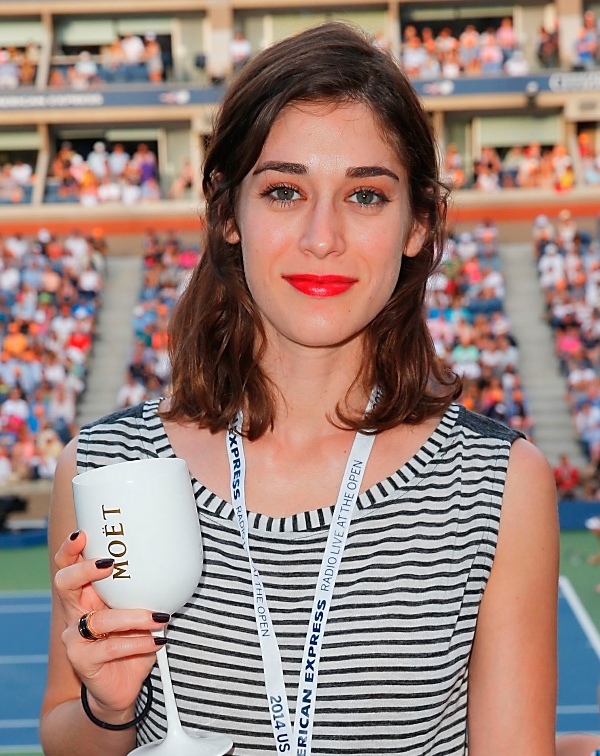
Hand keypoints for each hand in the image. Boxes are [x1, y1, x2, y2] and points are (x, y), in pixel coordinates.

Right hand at [53, 529, 168, 720]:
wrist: (121, 685)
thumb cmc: (131, 640)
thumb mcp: (138, 608)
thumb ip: (144, 589)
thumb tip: (172, 561)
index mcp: (86, 594)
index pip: (68, 564)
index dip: (70, 548)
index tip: (83, 533)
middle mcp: (75, 612)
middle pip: (65, 582)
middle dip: (85, 569)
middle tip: (111, 564)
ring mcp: (75, 636)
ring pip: (100, 619)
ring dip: (134, 617)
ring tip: (159, 618)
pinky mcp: (82, 660)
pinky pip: (112, 647)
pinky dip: (139, 642)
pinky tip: (156, 641)